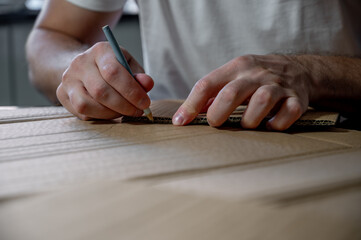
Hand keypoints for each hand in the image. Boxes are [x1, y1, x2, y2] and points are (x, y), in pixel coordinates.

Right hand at [56, 42, 153, 119]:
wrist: (85, 66)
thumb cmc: (112, 67)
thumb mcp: (128, 65)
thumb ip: (139, 75)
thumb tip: (147, 84)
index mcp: (100, 51)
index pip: (113, 72)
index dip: (131, 91)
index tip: (145, 103)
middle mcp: (80, 63)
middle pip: (101, 91)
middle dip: (123, 105)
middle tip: (138, 111)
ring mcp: (68, 79)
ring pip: (87, 104)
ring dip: (111, 113)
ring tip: (124, 112)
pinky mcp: (62, 94)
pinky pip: (82, 112)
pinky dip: (100, 116)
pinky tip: (110, 112)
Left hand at [173, 55, 313, 129]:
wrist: (299, 69)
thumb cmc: (257, 77)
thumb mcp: (234, 75)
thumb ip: (212, 92)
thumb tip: (187, 114)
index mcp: (237, 67)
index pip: (207, 84)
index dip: (190, 105)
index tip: (180, 123)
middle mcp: (256, 74)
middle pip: (231, 93)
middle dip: (218, 114)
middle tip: (215, 124)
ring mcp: (278, 86)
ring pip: (261, 103)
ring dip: (249, 121)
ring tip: (246, 125)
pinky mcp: (297, 99)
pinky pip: (288, 114)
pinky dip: (277, 124)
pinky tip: (270, 126)